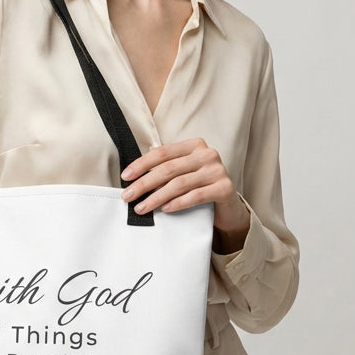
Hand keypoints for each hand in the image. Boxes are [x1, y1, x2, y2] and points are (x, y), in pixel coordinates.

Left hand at [120, 137, 249, 252]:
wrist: (228, 206)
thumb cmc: (200, 186)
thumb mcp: (183, 172)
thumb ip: (165, 168)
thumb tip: (133, 176)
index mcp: (194, 145)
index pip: (162, 153)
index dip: (141, 164)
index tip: (125, 177)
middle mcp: (207, 154)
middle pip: (168, 169)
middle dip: (144, 183)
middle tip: (128, 196)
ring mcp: (217, 170)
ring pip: (179, 184)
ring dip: (157, 197)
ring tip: (142, 207)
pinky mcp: (225, 188)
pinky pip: (196, 196)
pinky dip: (178, 203)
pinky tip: (165, 209)